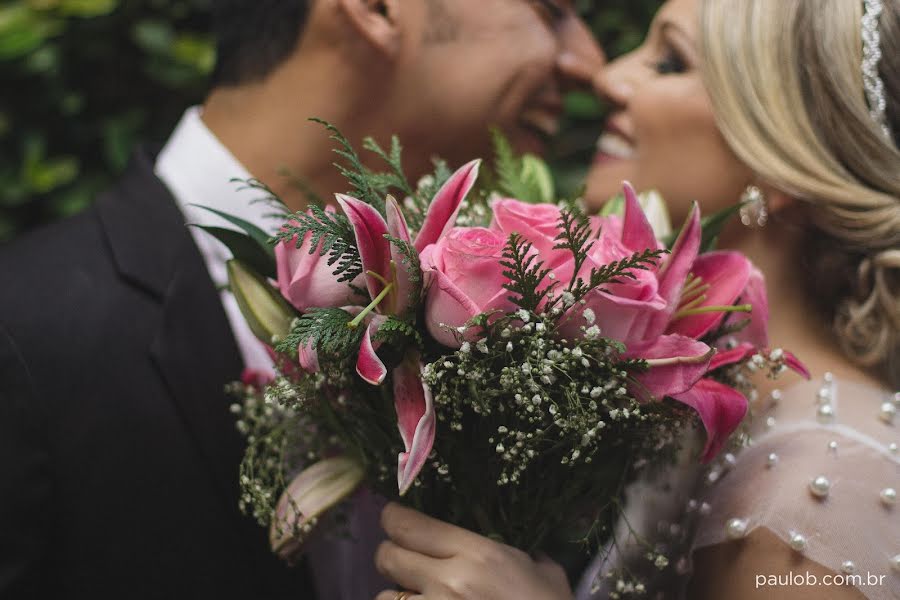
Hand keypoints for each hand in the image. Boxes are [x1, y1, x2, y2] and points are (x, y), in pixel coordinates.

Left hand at [374, 503, 571, 599]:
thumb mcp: (544, 572)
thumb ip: (517, 554)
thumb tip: (512, 546)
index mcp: (477, 554)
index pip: (409, 525)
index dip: (393, 518)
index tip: (394, 518)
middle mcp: (447, 581)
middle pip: (387, 557)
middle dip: (392, 555)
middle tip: (406, 558)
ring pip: (384, 596)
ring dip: (396, 594)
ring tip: (415, 595)